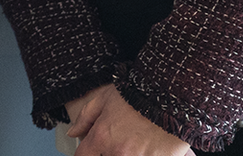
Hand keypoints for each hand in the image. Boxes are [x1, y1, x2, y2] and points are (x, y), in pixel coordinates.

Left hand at [64, 84, 190, 155]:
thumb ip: (85, 118)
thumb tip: (73, 131)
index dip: (86, 152)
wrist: (170, 94)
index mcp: (102, 137)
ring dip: (128, 152)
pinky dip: (146, 154)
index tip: (92, 149)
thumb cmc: (137, 93)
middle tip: (120, 137)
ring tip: (137, 140)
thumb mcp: (105, 98)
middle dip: (109, 150)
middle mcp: (118, 152)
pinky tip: (150, 146)